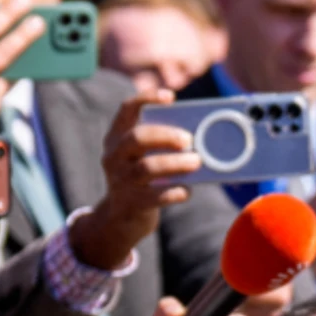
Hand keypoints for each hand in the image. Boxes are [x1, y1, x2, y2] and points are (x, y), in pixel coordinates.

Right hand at [71, 91, 199, 271]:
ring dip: (176, 163)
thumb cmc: (143, 177)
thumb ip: (162, 144)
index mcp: (117, 137)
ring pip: (147, 167)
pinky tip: (187, 190)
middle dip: (166, 135)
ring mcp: (120, 180)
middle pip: (137, 138)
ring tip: (197, 162)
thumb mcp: (142, 156)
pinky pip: (156, 196)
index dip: (147, 98)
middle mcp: (114, 156)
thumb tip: (201, 135)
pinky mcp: (131, 203)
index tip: (171, 97)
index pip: (127, 109)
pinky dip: (175, 191)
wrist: (121, 217)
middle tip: (189, 139)